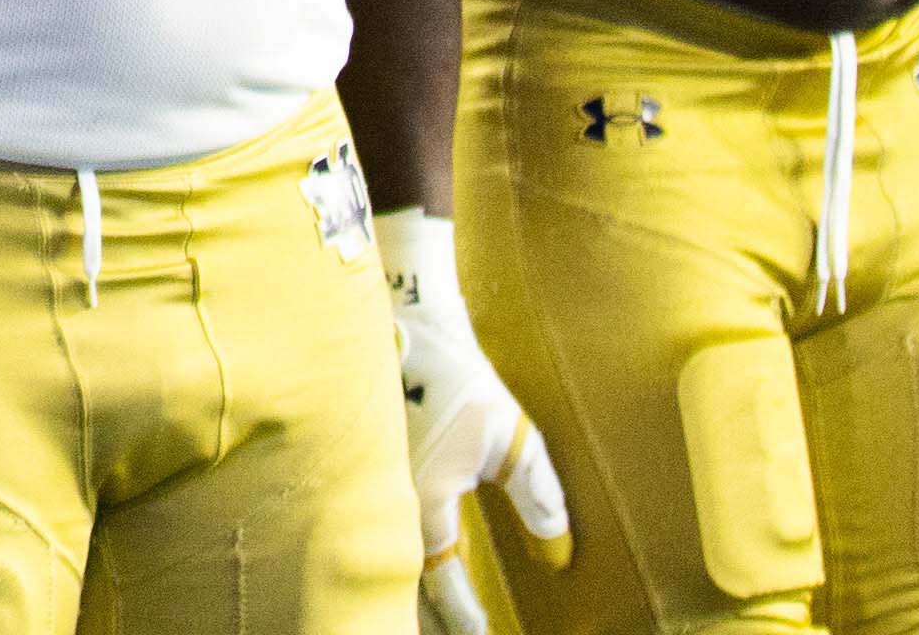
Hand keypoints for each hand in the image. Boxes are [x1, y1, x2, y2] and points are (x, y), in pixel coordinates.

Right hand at [379, 211, 563, 634]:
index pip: (444, 581)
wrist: (405, 316)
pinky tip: (400, 565)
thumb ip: (539, 497)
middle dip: (427, 616)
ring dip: (404, 590)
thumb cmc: (459, 375)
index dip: (466, 616)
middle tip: (454, 633)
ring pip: (383, 557)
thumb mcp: (512, 436)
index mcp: (424, 501)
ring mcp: (366, 482)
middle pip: (404, 582)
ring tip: (427, 616)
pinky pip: (372, 526)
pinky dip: (389, 555)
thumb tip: (559, 552)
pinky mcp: (360, 463)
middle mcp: (386, 501)